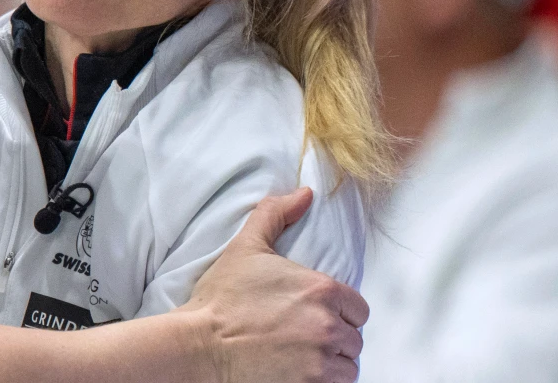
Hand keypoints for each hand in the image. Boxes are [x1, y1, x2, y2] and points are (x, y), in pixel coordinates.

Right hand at [180, 188, 366, 382]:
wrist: (199, 345)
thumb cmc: (221, 299)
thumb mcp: (245, 248)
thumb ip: (276, 215)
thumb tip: (304, 194)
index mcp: (321, 290)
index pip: (358, 308)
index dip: (340, 311)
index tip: (316, 314)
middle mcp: (328, 326)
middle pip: (354, 338)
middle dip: (335, 337)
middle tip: (304, 336)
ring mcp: (321, 361)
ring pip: (348, 366)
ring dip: (332, 363)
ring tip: (304, 357)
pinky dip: (323, 381)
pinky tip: (300, 372)